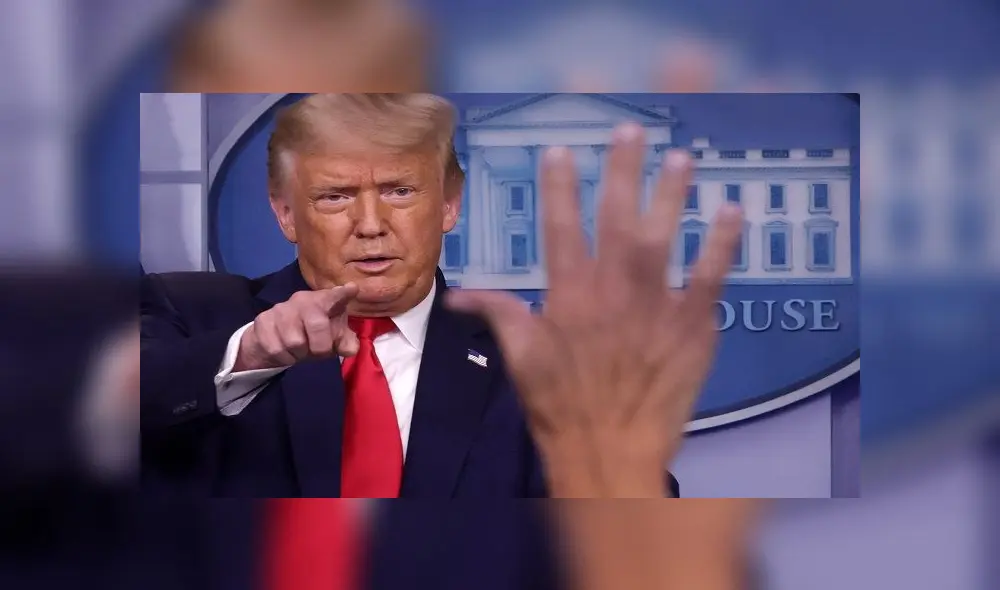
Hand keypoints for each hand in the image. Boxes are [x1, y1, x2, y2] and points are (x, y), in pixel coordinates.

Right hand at [234, 283, 359, 371]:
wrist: (271, 339)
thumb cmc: (310, 335)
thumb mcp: (331, 339)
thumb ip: (344, 343)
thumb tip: (350, 349)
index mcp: (323, 301)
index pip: (333, 296)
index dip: (342, 294)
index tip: (352, 289)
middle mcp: (302, 300)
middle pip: (317, 325)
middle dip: (321, 346)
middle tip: (319, 351)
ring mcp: (280, 309)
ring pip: (295, 342)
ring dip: (300, 353)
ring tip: (299, 349)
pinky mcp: (263, 321)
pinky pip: (277, 349)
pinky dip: (285, 357)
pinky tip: (285, 351)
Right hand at [447, 123, 742, 496]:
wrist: (611, 452)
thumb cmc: (560, 406)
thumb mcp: (521, 358)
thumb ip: (497, 315)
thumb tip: (457, 295)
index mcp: (567, 294)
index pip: (559, 227)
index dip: (559, 186)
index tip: (561, 150)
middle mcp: (611, 289)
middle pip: (616, 217)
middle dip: (622, 170)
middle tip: (632, 130)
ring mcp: (655, 305)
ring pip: (664, 237)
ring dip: (672, 194)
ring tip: (682, 157)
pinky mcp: (692, 326)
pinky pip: (710, 277)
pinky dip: (722, 243)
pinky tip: (732, 211)